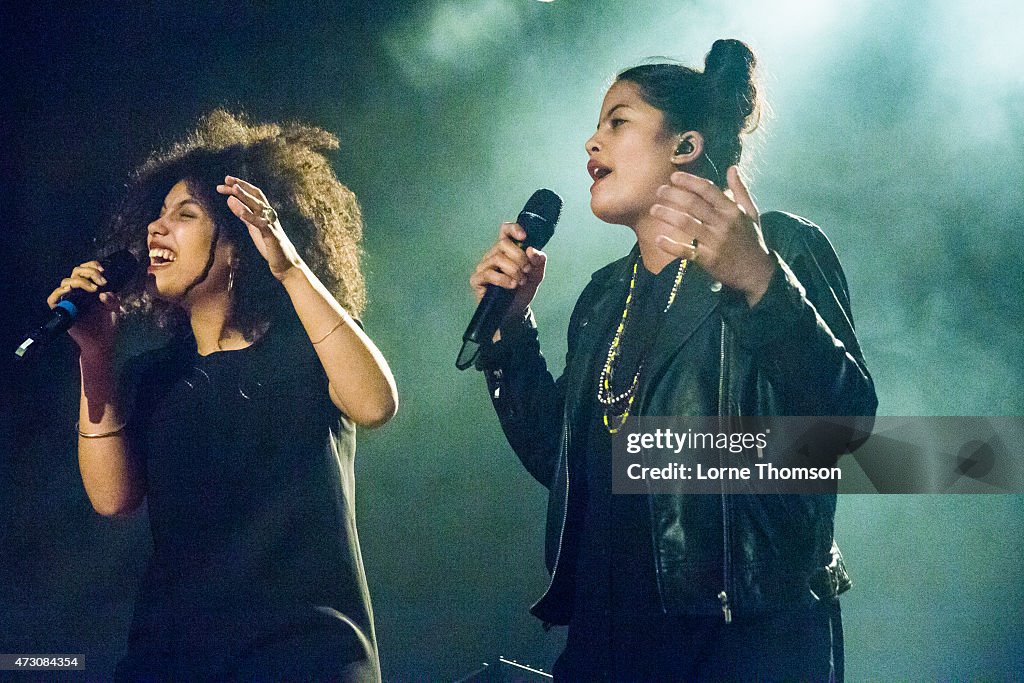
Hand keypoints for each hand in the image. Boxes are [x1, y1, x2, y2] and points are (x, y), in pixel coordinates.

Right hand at [46, 261, 119, 355]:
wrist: (102, 341)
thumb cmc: (108, 324)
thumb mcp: (115, 309)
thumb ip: (113, 299)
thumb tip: (103, 294)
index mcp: (91, 287)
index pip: (86, 269)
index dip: (92, 266)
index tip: (103, 271)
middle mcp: (79, 291)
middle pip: (76, 271)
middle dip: (90, 273)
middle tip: (102, 282)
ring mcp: (69, 299)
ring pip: (66, 282)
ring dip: (80, 282)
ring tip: (94, 290)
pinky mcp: (62, 310)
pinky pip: (53, 298)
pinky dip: (59, 292)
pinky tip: (69, 290)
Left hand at [217, 176, 302, 279]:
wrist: (287, 264)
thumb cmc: (270, 246)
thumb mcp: (253, 227)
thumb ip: (243, 214)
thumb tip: (230, 200)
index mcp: (265, 213)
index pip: (253, 195)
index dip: (240, 186)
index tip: (226, 181)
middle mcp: (269, 216)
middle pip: (256, 196)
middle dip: (242, 186)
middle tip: (227, 179)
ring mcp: (271, 225)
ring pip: (259, 207)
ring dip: (246, 197)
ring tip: (234, 189)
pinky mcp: (272, 236)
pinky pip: (261, 225)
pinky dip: (251, 217)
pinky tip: (241, 213)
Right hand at [469, 222, 546, 339]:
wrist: (516, 312)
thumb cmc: (523, 290)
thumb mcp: (536, 274)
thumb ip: (538, 260)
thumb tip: (531, 250)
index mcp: (506, 250)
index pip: (505, 231)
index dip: (513, 229)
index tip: (524, 237)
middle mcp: (493, 255)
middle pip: (503, 244)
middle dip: (520, 257)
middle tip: (527, 270)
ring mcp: (483, 267)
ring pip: (498, 258)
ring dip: (514, 270)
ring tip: (521, 281)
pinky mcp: (477, 280)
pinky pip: (489, 274)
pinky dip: (503, 279)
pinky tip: (512, 285)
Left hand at [650, 166, 775, 305]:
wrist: (757, 272)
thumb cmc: (751, 240)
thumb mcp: (751, 213)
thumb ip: (740, 190)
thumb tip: (733, 168)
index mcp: (732, 210)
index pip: (707, 189)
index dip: (689, 181)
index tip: (674, 177)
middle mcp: (723, 223)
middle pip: (692, 203)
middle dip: (672, 194)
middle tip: (659, 191)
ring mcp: (715, 241)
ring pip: (685, 223)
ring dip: (667, 214)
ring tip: (654, 209)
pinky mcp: (708, 259)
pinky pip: (685, 250)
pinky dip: (671, 244)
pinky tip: (659, 239)